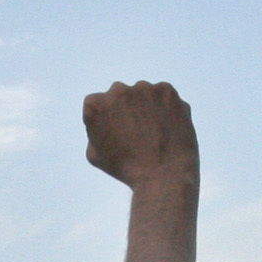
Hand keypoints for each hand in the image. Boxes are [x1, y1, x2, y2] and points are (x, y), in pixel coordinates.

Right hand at [82, 82, 197, 190]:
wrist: (163, 173)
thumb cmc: (126, 169)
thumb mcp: (94, 154)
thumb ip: (95, 130)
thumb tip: (105, 120)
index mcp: (95, 105)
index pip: (97, 105)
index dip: (107, 120)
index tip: (116, 135)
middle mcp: (118, 90)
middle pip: (120, 96)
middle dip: (126, 110)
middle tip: (136, 132)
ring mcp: (144, 88)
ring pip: (142, 94)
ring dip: (145, 107)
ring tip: (154, 132)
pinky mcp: (166, 90)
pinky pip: (162, 96)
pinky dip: (164, 107)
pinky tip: (166, 127)